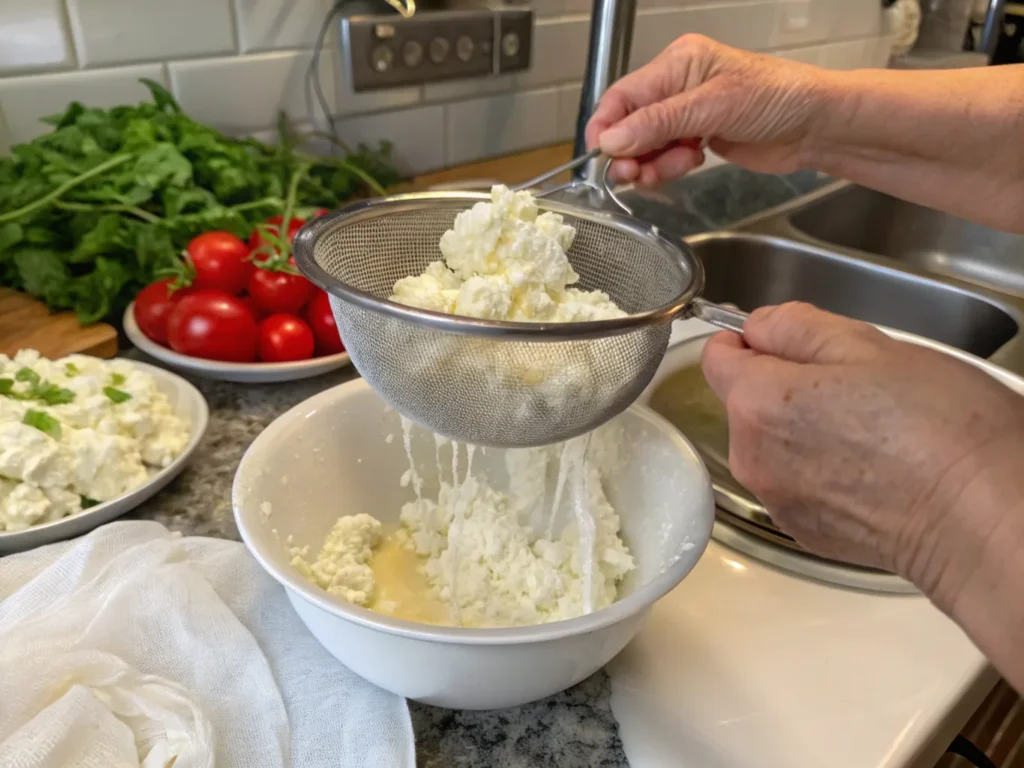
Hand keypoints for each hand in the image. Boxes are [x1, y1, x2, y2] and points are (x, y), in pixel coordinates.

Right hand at [586, 35, 833, 185]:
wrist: (817, 126)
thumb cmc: (777, 99)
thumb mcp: (712, 107)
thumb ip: (659, 124)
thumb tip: (611, 141)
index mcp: (677, 63)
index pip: (623, 96)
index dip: (606, 127)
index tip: (600, 156)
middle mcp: (677, 86)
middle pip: (629, 124)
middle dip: (629, 152)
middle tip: (634, 176)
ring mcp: (686, 115)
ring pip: (646, 146)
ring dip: (653, 164)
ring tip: (680, 166)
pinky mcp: (696, 140)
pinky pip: (665, 158)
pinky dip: (668, 168)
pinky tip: (689, 164)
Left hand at [700, 302, 1023, 608]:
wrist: (982, 519)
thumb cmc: (940, 430)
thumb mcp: (871, 347)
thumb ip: (798, 327)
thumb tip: (758, 326)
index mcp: (760, 402)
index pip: (718, 357)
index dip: (746, 340)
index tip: (778, 339)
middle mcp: (752, 457)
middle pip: (746, 403)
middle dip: (786, 386)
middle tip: (854, 384)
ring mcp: (776, 499)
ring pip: (772, 444)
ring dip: (803, 430)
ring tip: (871, 429)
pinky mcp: (802, 531)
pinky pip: (795, 483)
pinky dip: (819, 470)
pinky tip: (872, 467)